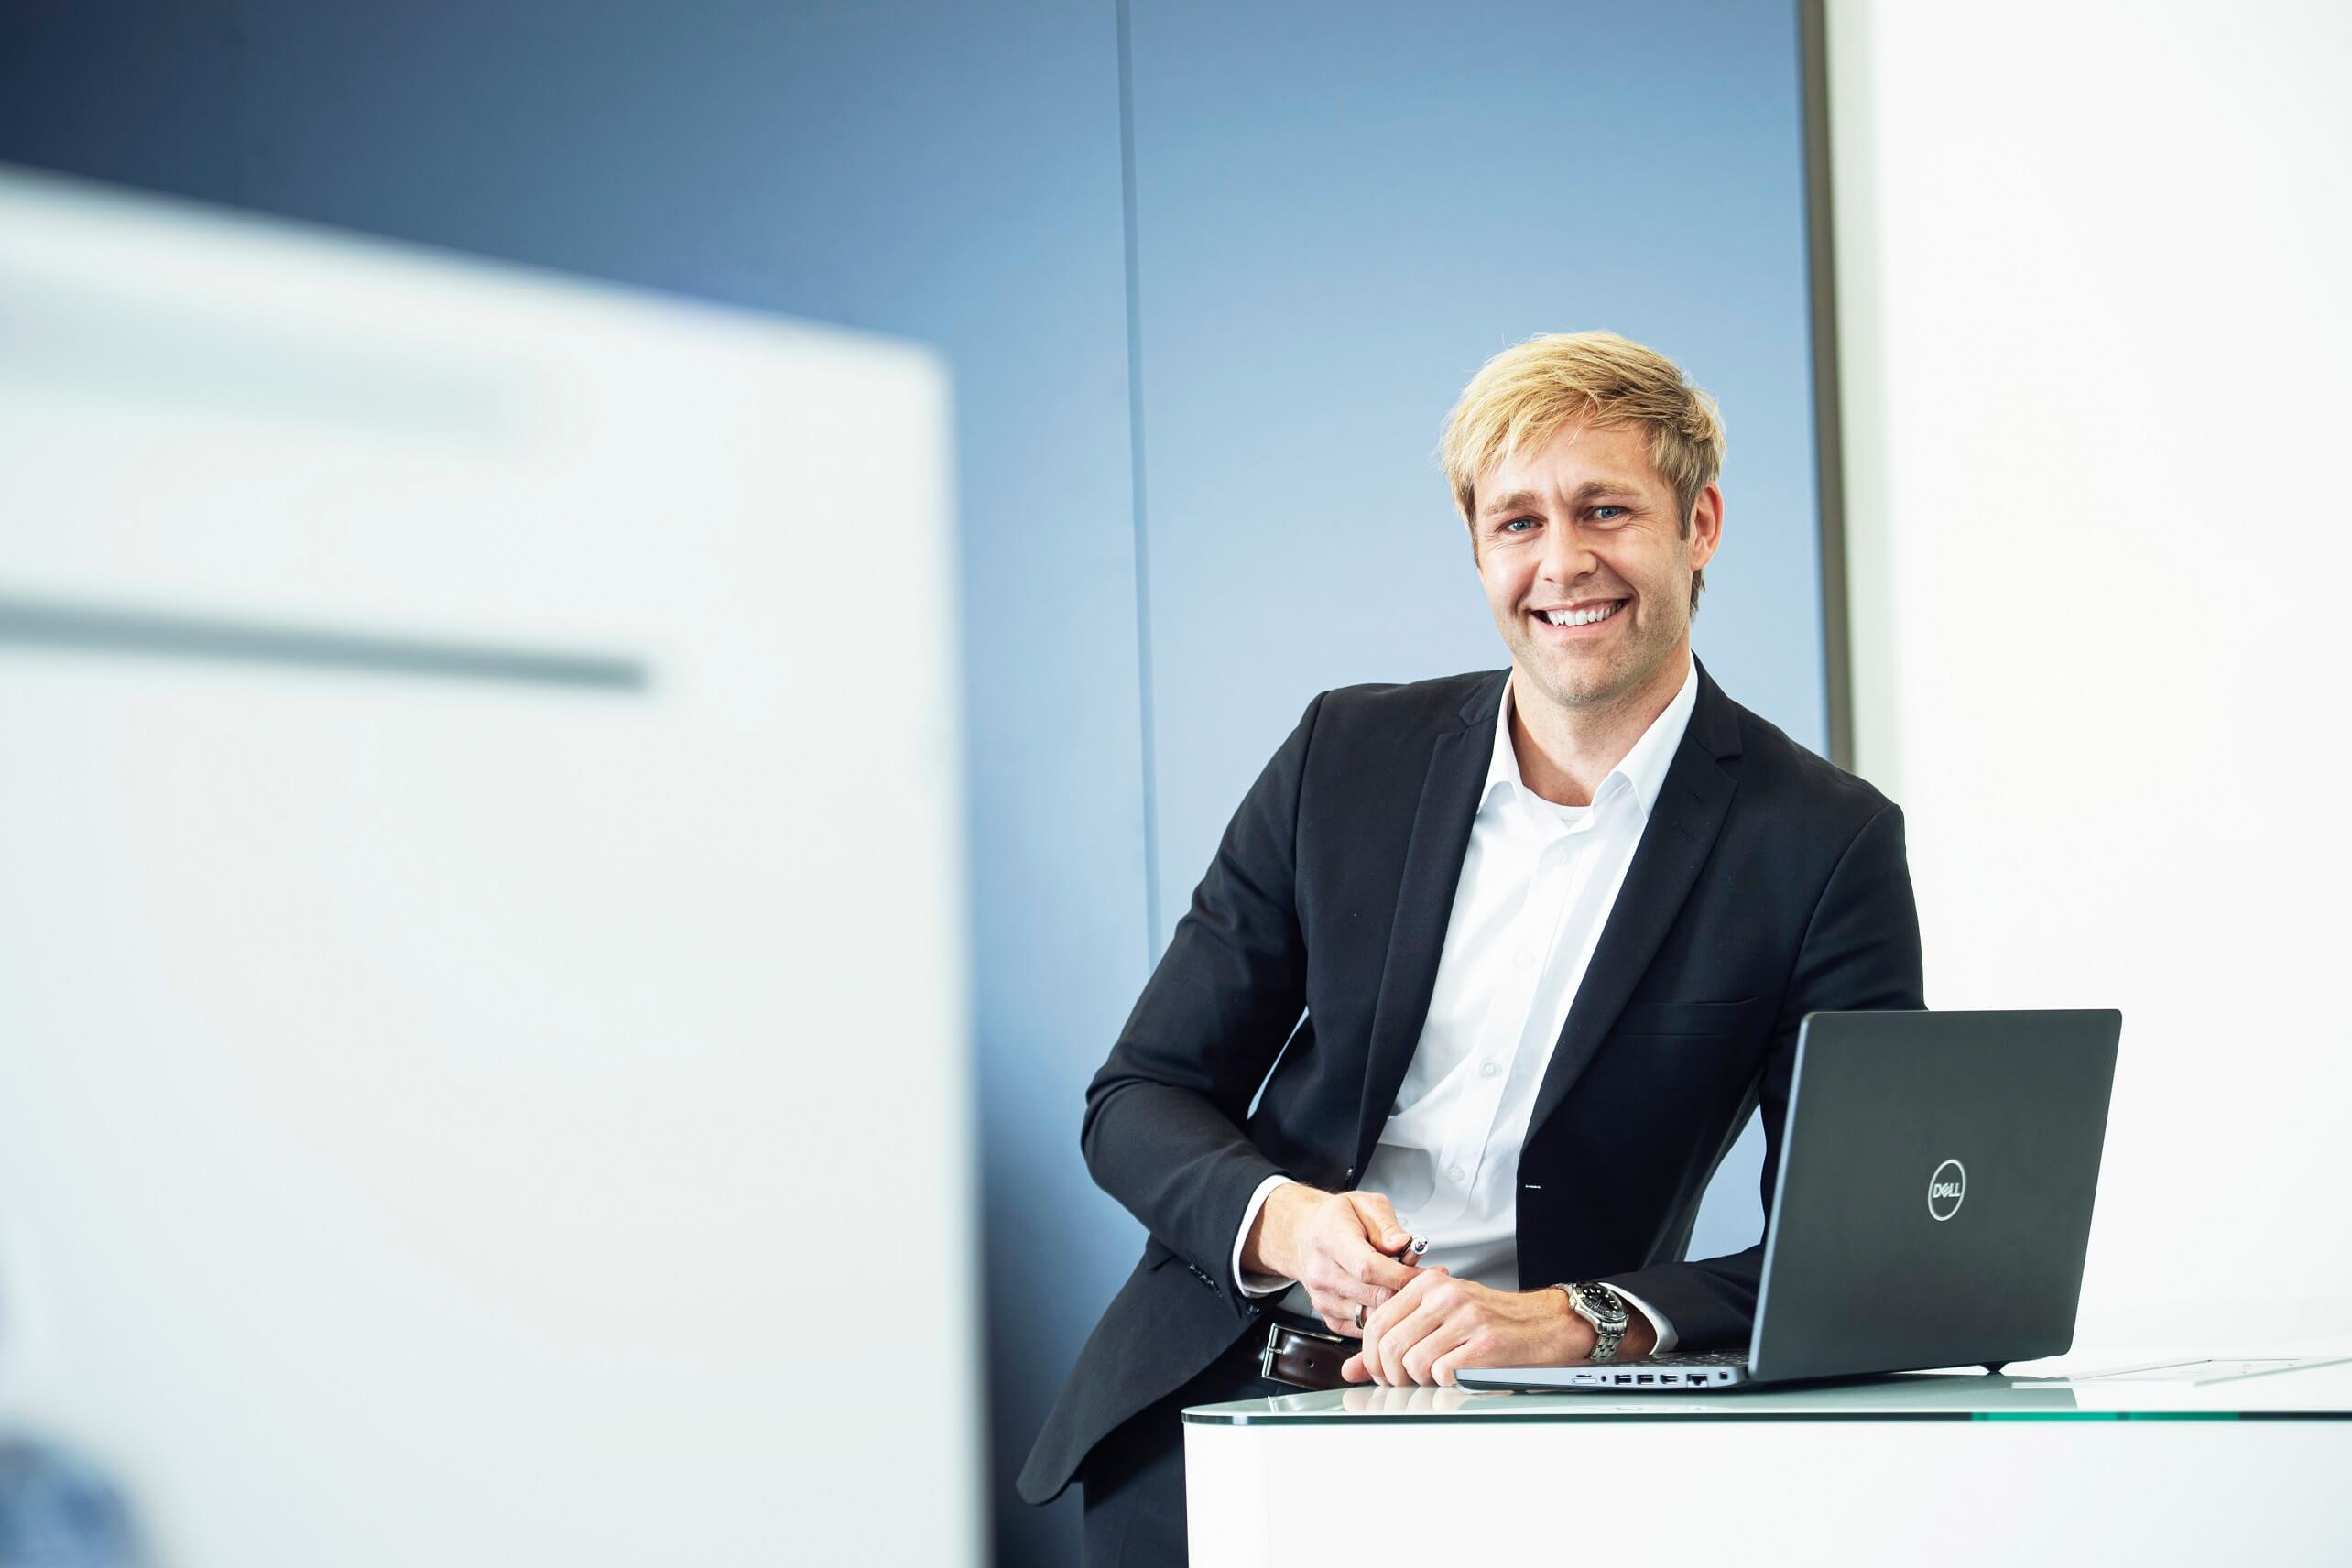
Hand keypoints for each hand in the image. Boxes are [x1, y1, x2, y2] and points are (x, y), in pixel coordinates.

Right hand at [1242, 1185, 1421, 1334]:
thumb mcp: (1364, 1204)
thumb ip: (1387, 1225)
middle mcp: (1322, 1273)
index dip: (1402, 1275)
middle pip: (1374, 1296)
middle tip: (1430, 1281)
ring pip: (1372, 1316)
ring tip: (1412, 1289)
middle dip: (1408, 1292)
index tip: (1427, 1274)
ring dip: (1399, 1307)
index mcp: (1330, 1239)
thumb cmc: (1336, 1219)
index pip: (1368, 1267)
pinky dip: (1385, 1318)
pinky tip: (1393, 1301)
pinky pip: (1365, 1328)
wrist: (1303, 1236)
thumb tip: (1404, 1243)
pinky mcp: (1329, 1318)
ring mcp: (1324, 1299)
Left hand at [1341, 1272, 1587, 1386]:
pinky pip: (1443, 1373)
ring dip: (1420, 1382)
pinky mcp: (1485, 1343)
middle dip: (1390, 1376)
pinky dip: (1446, 1384)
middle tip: (1404, 1384)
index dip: (1370, 1357)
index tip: (1380, 1373)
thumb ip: (1395, 1340)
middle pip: (1389, 1346)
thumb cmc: (1495, 1323)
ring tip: (1436, 1379)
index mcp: (1428, 1286)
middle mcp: (1444, 1296)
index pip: (1376, 1323)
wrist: (1548, 1325)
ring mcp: (1465, 1318)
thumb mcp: (1440, 1320)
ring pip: (1413, 1363)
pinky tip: (1459, 1378)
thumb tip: (1353, 1370)